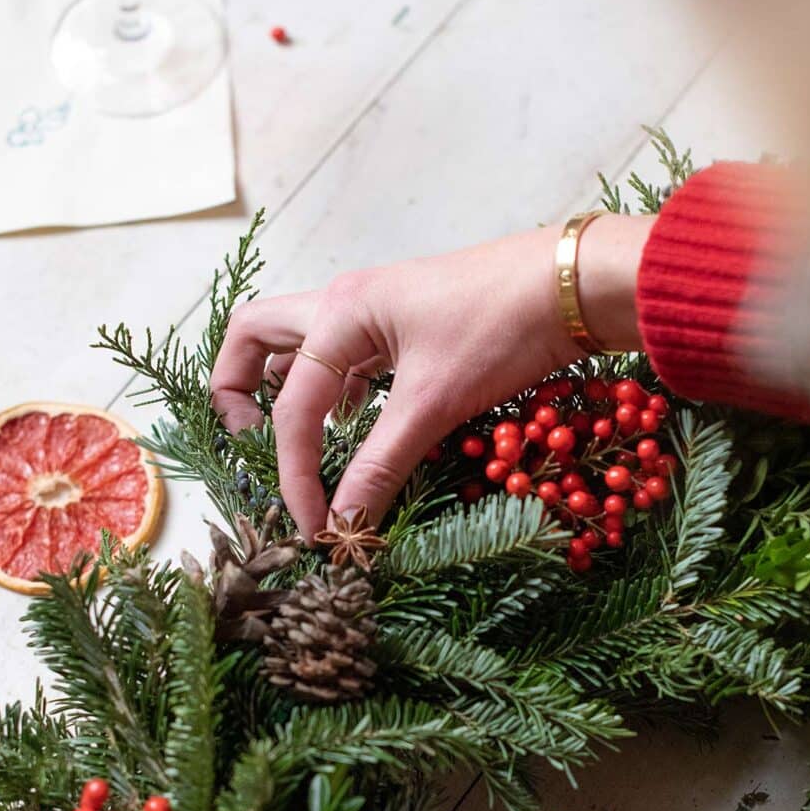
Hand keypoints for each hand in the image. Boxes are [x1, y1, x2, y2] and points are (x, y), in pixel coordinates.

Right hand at [211, 215, 649, 539]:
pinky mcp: (404, 324)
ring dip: (284, 391)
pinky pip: (344, 359)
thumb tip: (344, 526)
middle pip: (255, 336)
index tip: (316, 528)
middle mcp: (344, 303)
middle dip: (236, 390)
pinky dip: (334, 395)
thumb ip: (381, 465)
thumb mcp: (435, 404)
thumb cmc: (502, 328)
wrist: (573, 283)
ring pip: (298, 345)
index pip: (292, 407)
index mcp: (340, 313)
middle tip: (247, 444)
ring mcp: (373, 310)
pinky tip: (355, 428)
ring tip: (297, 446)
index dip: (294, 475)